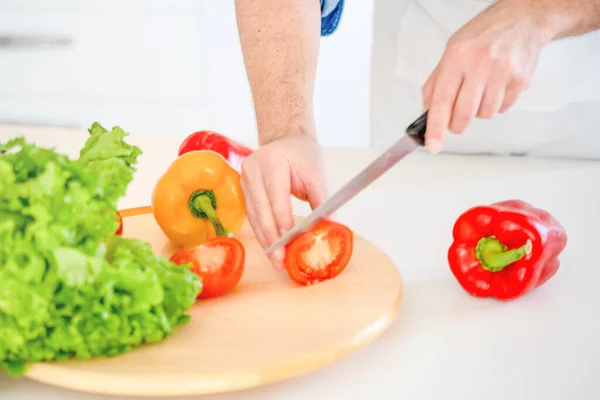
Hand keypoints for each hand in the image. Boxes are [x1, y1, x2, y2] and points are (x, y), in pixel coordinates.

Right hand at [240, 133, 327, 269]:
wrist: (286, 141)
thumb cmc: (303, 156)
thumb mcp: (317, 174)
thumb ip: (322, 200)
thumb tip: (331, 227)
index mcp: (272, 161)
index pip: (276, 195)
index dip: (282, 220)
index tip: (289, 241)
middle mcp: (253, 169)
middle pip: (261, 210)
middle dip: (272, 238)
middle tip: (280, 261)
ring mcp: (244, 179)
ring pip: (254, 216)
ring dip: (265, 240)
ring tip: (276, 260)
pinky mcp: (243, 190)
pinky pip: (252, 216)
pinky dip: (262, 233)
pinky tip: (271, 248)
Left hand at [421, 0, 552, 152]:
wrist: (523, 19)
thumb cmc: (485, 33)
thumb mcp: (452, 50)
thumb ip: (436, 82)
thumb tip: (427, 111)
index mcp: (457, 57)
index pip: (442, 101)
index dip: (436, 127)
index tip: (433, 145)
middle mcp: (479, 64)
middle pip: (464, 113)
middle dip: (457, 125)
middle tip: (456, 121)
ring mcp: (502, 72)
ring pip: (485, 114)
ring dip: (479, 111)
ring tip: (480, 91)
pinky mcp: (520, 80)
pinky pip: (502, 108)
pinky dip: (496, 104)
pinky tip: (496, 87)